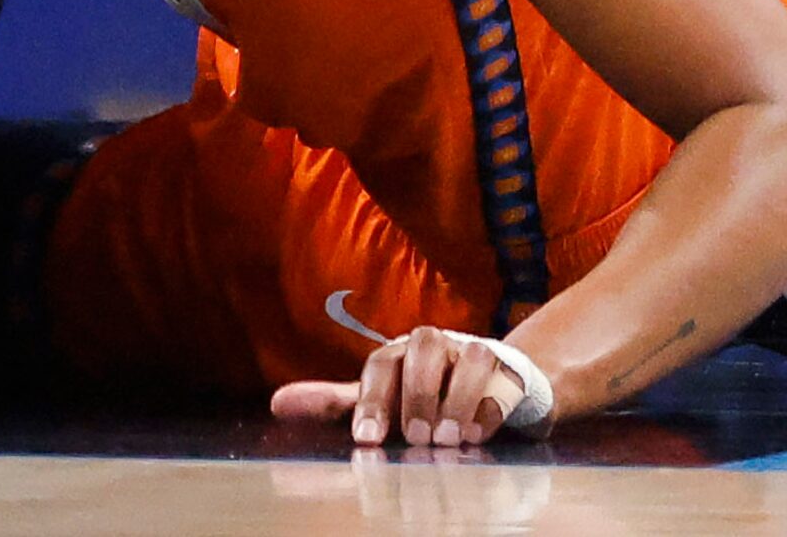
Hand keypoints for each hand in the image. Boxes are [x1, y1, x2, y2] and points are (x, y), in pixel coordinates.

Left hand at [270, 324, 543, 447]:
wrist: (486, 385)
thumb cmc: (419, 394)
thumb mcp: (378, 399)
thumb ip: (333, 403)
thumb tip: (276, 404)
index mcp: (398, 352)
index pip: (380, 365)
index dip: (371, 401)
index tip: (366, 439)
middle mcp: (434, 346)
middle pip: (422, 352)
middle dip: (418, 395)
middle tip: (415, 437)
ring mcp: (474, 354)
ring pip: (469, 359)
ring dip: (457, 399)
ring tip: (446, 439)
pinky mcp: (510, 372)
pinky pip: (504, 382)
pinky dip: (490, 408)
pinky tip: (476, 435)